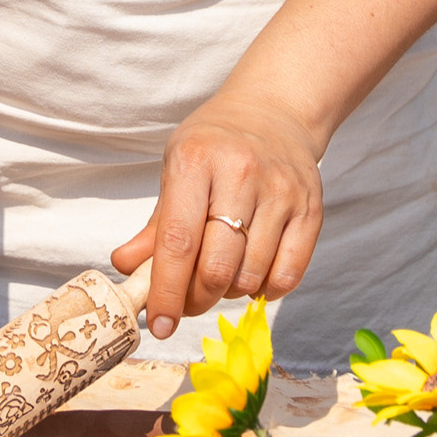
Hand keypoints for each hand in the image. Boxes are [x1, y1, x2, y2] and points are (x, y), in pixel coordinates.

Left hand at [111, 90, 323, 340]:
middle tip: (188, 303)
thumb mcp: (175, 169)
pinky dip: (266, 290)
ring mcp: (281, 191)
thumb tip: (125, 268)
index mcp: (195, 160)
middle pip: (216, 266)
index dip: (165, 291)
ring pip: (251, 276)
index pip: (177, 241)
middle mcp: (241, 173)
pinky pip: (288, 275)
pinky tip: (252, 273)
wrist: (275, 111)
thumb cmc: (214, 145)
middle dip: (196, 300)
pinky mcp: (311, 208)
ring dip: (229, 293)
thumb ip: (154, 226)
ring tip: (221, 274)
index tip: (159, 325)